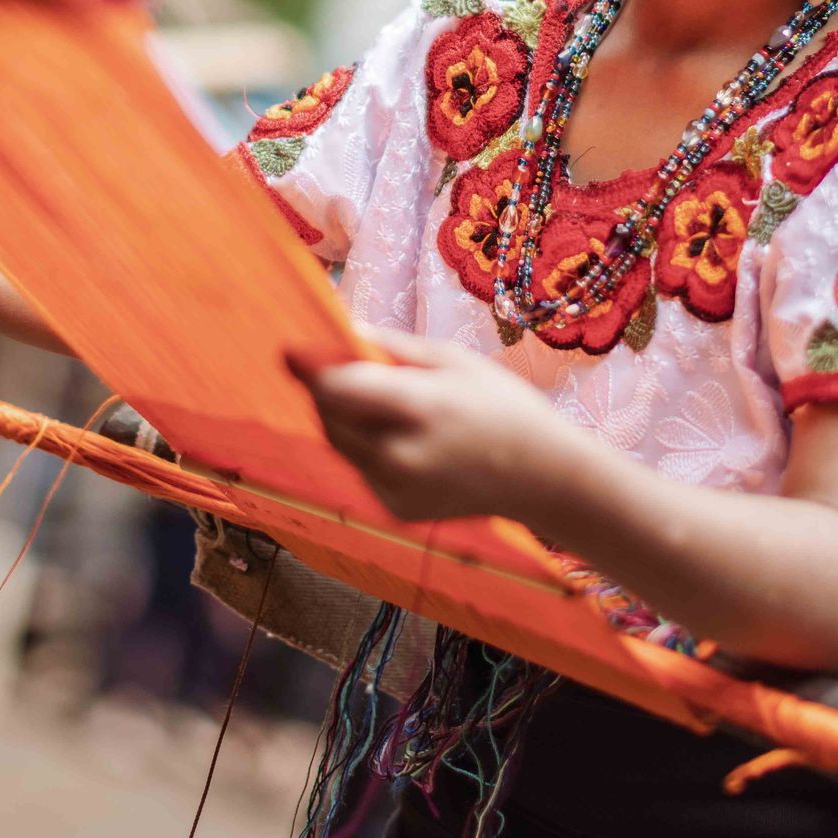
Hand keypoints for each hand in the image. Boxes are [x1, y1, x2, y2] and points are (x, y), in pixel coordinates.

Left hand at [292, 329, 589, 522]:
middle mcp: (400, 454)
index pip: (335, 388)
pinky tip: (406, 442)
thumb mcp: (454, 358)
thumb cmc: (503, 405)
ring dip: (345, 420)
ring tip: (386, 406)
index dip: (312, 369)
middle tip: (345, 373)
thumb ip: (392, 346)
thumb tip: (342, 328)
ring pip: (340, 445)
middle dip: (328, 393)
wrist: (542, 477)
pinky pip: (362, 469)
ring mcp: (396, 488)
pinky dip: (367, 450)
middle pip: (329, 418)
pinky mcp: (395, 509)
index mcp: (418, 407)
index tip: (295, 352)